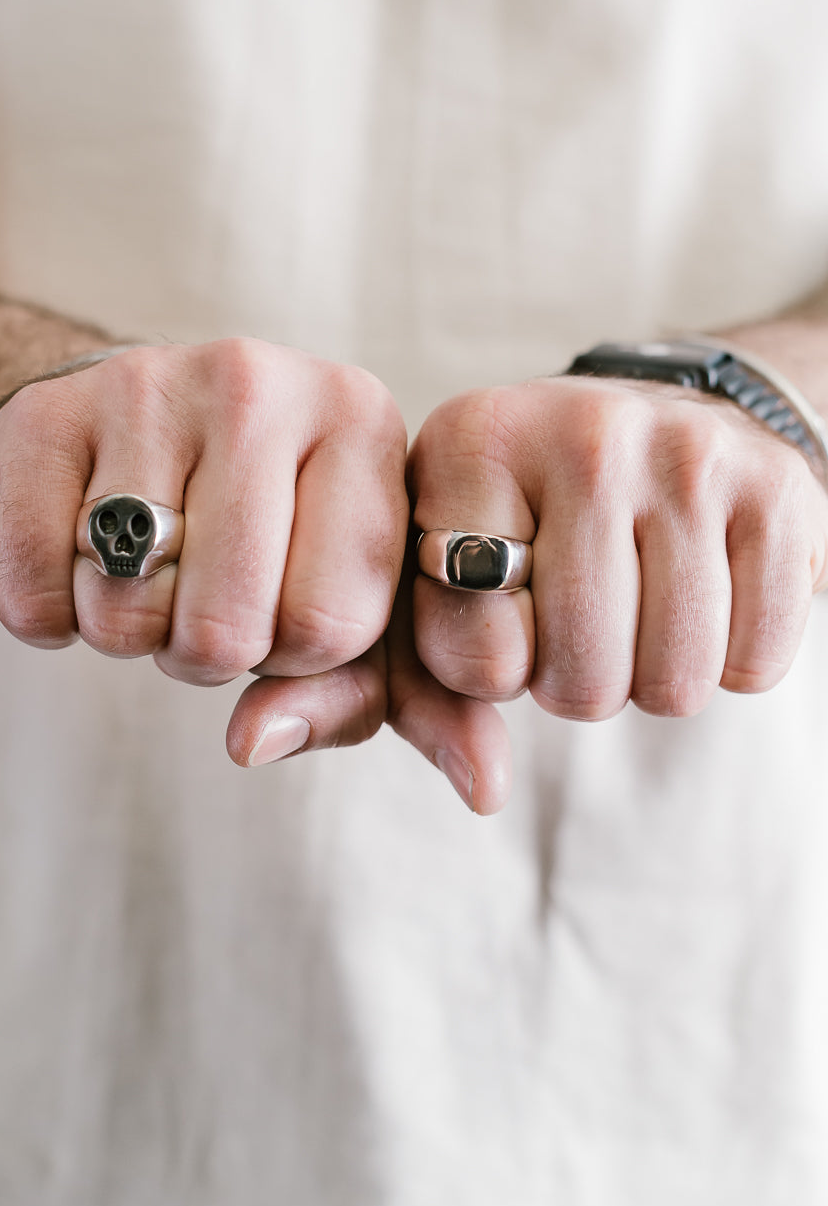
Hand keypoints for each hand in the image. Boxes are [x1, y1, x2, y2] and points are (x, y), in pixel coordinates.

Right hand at [0, 340, 408, 679]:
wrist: (113, 425)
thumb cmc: (256, 529)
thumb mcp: (348, 603)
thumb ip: (416, 696)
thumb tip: (478, 784)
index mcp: (360, 422)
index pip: (331, 622)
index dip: (295, 656)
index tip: (279, 610)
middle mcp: (260, 382)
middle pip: (225, 630)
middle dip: (206, 654)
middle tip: (200, 597)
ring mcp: (144, 387)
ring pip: (126, 614)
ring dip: (127, 632)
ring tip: (144, 570)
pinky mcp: (40, 417)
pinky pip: (34, 594)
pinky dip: (47, 614)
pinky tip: (75, 555)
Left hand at [407, 377, 827, 720]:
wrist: (652, 415)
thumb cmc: (524, 520)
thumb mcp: (438, 579)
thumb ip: (426, 690)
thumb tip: (483, 790)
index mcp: (473, 444)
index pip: (477, 654)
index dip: (491, 670)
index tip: (504, 615)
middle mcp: (584, 433)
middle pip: (583, 678)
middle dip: (574, 682)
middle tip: (577, 619)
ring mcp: (690, 455)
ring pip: (674, 681)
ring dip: (650, 677)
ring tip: (634, 606)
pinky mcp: (779, 489)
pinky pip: (755, 663)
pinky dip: (727, 662)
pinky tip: (700, 595)